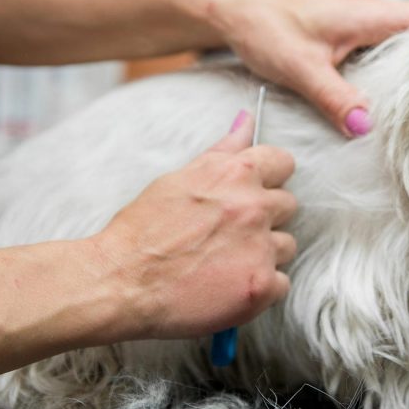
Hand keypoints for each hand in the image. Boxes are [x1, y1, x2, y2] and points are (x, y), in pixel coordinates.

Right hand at [89, 112, 296, 340]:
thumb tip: (247, 120)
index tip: (255, 192)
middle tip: (230, 234)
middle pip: (288, 206)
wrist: (120, 282)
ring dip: (264, 253)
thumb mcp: (180, 178)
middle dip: (265, 218)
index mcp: (236, 173)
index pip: (283, 162)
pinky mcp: (261, 285)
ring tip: (225, 262)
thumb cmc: (143, 230)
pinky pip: (282, 284)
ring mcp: (260, 247)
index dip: (270, 178)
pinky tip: (229, 286)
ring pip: (286, 246)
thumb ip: (223, 151)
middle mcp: (254, 206)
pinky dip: (260, 287)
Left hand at [208, 0, 408, 135]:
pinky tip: (390, 105)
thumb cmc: (262, 25)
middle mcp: (372, 16)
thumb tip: (365, 127)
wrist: (228, 10)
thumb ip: (333, 97)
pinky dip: (387, 78)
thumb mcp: (299, 66)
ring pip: (401, 50)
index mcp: (370, 14)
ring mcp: (360, 28)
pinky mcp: (346, 39)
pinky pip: (379, 58)